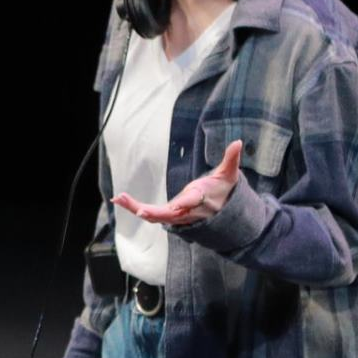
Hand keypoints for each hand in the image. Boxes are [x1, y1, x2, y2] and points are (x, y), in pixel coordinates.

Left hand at [112, 140, 242, 225]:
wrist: (223, 214)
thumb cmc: (223, 190)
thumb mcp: (229, 174)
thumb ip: (231, 159)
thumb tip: (239, 142)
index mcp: (202, 199)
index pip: (192, 201)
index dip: (183, 204)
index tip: (174, 207)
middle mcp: (188, 211)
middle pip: (168, 214)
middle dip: (152, 212)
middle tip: (137, 209)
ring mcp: (177, 215)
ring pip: (155, 215)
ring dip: (136, 207)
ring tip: (119, 198)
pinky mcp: (170, 215)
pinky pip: (151, 213)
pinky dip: (135, 207)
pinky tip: (121, 199)